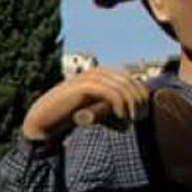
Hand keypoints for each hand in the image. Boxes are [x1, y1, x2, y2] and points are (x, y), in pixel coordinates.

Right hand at [22, 68, 150, 139]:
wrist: (46, 118)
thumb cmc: (72, 115)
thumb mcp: (97, 112)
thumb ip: (112, 111)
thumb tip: (131, 120)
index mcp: (102, 74)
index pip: (131, 78)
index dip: (141, 94)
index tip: (144, 113)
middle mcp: (98, 71)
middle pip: (129, 81)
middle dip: (139, 99)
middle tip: (141, 116)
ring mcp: (90, 77)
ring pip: (122, 86)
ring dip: (131, 103)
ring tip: (133, 118)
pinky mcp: (84, 86)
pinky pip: (110, 92)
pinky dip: (120, 104)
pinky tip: (121, 116)